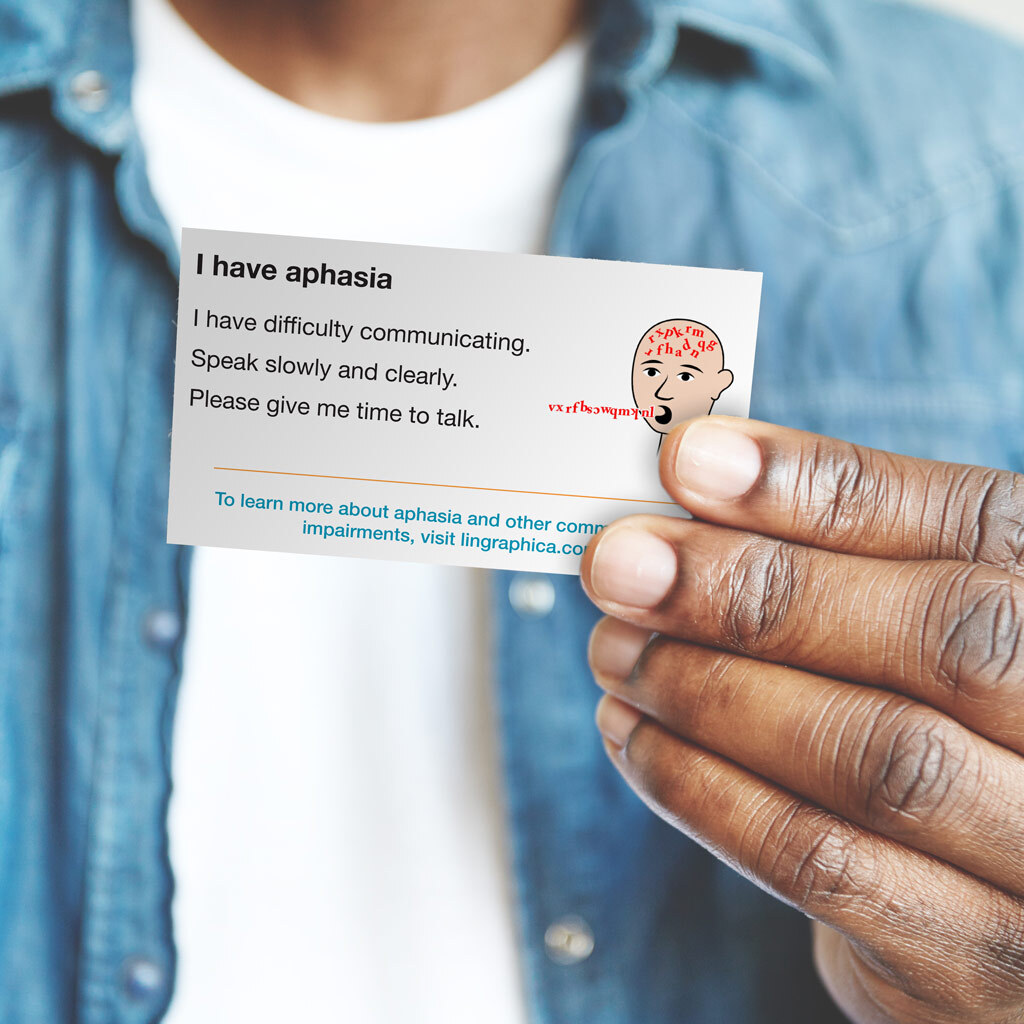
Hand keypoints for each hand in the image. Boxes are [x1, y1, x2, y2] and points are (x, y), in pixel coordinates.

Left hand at [581, 416, 1023, 1023]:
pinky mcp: (975, 965)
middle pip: (944, 636)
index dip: (819, 485)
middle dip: (754, 590)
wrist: (1000, 879)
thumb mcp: (930, 619)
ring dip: (712, 692)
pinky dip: (705, 791)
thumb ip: (850, 560)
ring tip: (615, 650)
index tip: (690, 459)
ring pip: (880, 757)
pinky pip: (826, 867)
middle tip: (618, 565)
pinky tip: (635, 738)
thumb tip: (696, 486)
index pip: (970, 525)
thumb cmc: (950, 721)